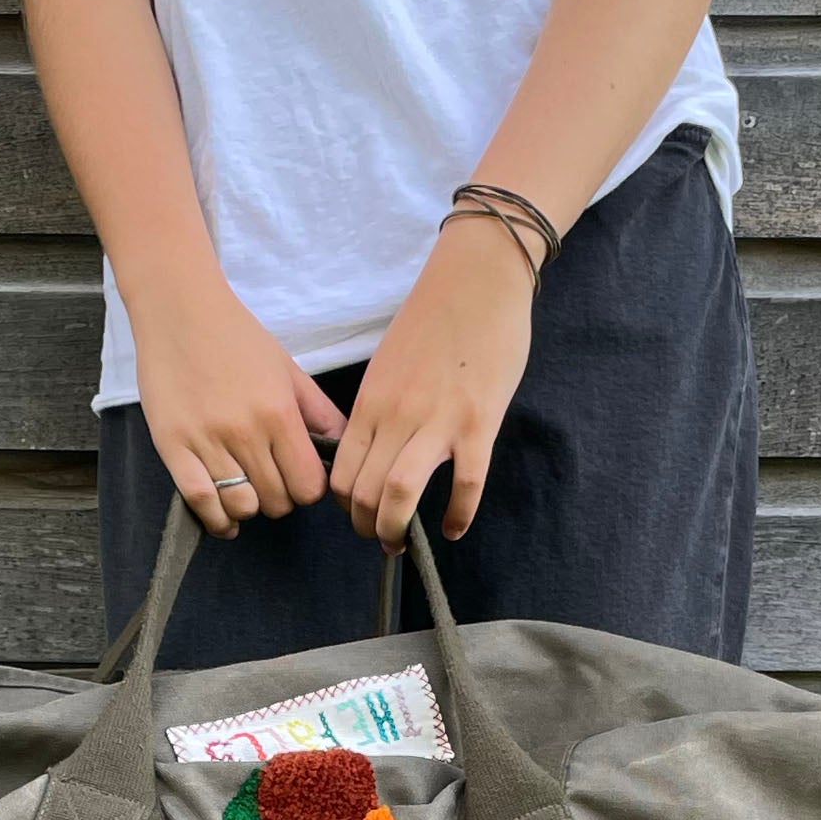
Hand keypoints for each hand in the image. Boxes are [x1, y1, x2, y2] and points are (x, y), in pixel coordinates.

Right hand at [133, 280, 344, 538]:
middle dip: (280, 499)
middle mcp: (246, 432)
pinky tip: (225, 519)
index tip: (299, 479)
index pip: (309, 485)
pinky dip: (216, 520)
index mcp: (279, 414)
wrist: (179, 311)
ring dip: (249, 507)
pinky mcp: (173, 447)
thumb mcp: (288, 370)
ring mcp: (207, 442)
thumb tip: (345, 446)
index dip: (308, 490)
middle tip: (271, 482)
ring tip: (246, 492)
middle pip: (277, 501)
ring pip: (241, 506)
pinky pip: (200, 501)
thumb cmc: (236, 337)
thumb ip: (319, 412)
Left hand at [330, 217, 534, 548]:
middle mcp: (396, 416)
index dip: (346, 505)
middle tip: (380, 537)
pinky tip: (452, 528)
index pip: (341, 472)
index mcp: (371, 402)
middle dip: (367, 526)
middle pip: (364, 492)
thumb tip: (373, 450)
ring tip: (402, 541)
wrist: (478, 278)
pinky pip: (466, 485)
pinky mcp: (478, 423)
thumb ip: (379, 408)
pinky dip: (457, 515)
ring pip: (399, 494)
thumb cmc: (434, 318)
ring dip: (395, 529)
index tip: (359, 513)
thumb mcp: (388, 365)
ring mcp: (437, 422)